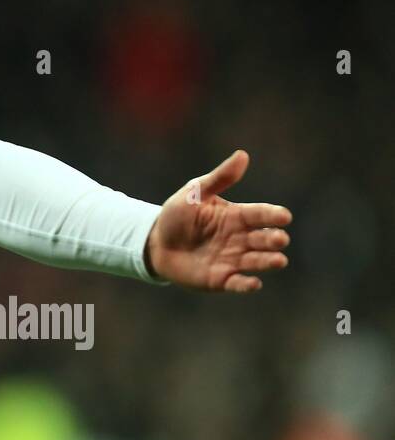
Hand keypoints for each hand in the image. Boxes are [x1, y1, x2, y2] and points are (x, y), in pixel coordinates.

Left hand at [145, 149, 292, 292]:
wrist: (155, 242)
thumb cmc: (177, 215)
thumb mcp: (195, 193)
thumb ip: (219, 178)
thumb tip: (243, 155)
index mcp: (237, 216)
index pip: (260, 214)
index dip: (273, 215)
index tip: (284, 216)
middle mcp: (240, 239)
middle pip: (263, 239)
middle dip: (274, 239)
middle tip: (280, 239)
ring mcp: (232, 260)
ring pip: (256, 261)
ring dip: (268, 261)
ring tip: (279, 260)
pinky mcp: (221, 279)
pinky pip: (237, 283)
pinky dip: (246, 284)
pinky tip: (254, 283)